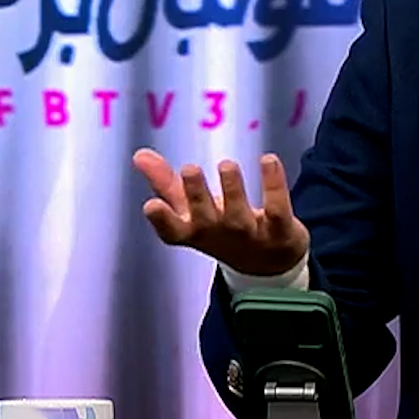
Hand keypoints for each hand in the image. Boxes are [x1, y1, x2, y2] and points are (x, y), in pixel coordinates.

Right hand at [133, 148, 310, 277]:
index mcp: (193, 232)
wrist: (268, 264)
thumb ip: (164, 182)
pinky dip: (273, 185)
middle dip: (196, 195)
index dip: (162, 221)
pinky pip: (277, 208)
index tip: (150, 205)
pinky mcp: (279, 229)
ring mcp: (250, 235)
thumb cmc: (219, 228)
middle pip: (205, 219)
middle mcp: (219, 234)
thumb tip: (139, 154)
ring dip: (232, 189)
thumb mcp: (190, 210)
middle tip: (190, 169)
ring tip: (226, 165)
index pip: (173, 232)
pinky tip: (267, 160)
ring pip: (239, 214)